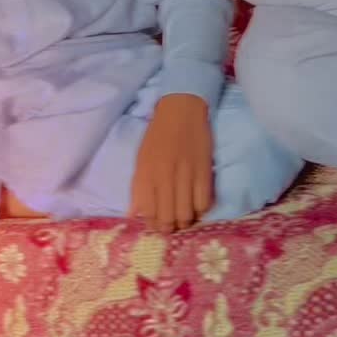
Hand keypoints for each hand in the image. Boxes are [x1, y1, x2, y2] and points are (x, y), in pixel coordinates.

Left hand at [129, 94, 213, 232]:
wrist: (180, 109)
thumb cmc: (158, 134)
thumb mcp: (141, 158)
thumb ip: (137, 188)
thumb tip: (132, 215)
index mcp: (146, 173)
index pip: (148, 212)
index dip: (152, 224)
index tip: (155, 226)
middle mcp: (165, 176)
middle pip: (168, 217)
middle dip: (168, 228)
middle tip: (171, 226)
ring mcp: (186, 174)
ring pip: (187, 214)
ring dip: (185, 221)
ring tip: (184, 219)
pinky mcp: (204, 171)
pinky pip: (204, 202)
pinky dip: (201, 210)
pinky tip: (197, 206)